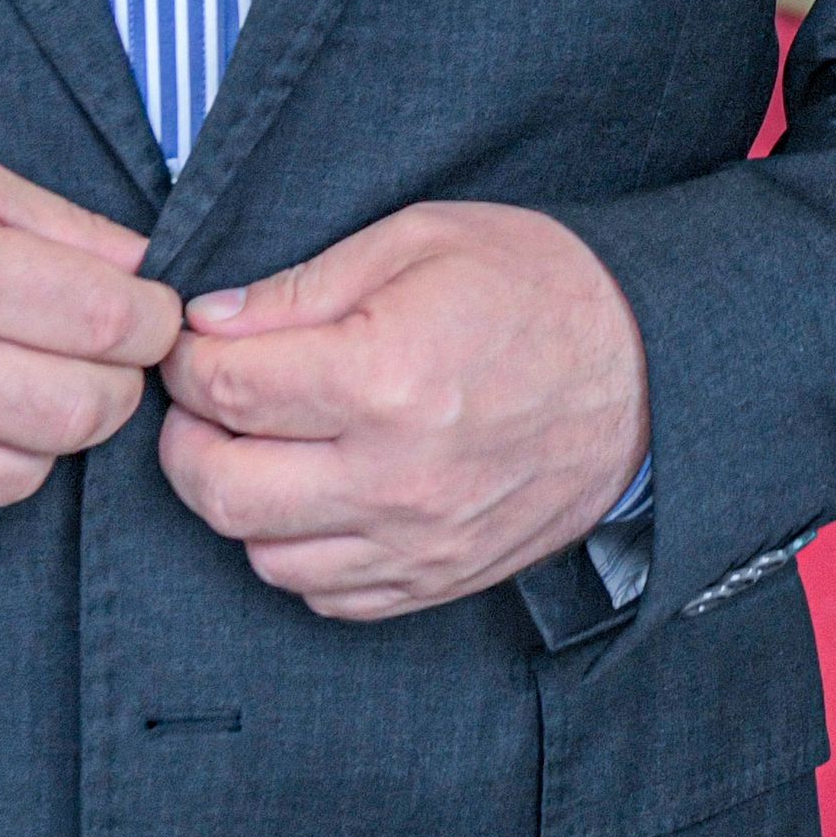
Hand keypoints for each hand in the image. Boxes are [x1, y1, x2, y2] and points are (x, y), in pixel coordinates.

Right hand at [0, 145, 182, 541]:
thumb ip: (61, 225)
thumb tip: (150, 272)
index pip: (109, 325)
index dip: (152, 320)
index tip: (144, 311)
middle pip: (86, 414)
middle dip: (113, 383)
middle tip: (89, 352)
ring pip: (30, 474)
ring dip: (42, 432)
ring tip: (6, 378)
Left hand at [156, 203, 648, 622]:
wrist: (649, 370)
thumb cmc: (537, 288)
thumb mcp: (421, 240)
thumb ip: (304, 285)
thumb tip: (210, 324)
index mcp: (384, 377)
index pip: (225, 389)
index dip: (186, 361)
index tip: (195, 344)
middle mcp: (393, 476)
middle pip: (220, 488)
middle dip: (188, 439)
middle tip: (205, 402)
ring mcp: (417, 542)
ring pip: (262, 554)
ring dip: (242, 499)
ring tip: (265, 447)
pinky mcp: (437, 580)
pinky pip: (324, 596)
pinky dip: (299, 551)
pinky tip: (317, 497)